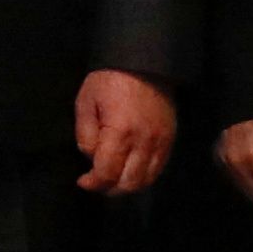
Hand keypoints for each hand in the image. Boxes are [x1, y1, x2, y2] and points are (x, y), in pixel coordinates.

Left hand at [74, 68, 174, 195]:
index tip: (83, 181)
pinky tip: (130, 172)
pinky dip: (144, 177)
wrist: (143, 62)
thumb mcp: (86, 102)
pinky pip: (158, 169)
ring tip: (112, 180)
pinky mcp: (170, 140)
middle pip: (128, 183)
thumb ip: (85, 134)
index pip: (107, 173)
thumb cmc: (109, 80)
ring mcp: (160, 142)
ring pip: (146, 180)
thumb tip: (91, 158)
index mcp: (120, 132)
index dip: (93, 183)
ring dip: (127, 186)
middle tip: (96, 183)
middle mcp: (143, 142)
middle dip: (109, 189)